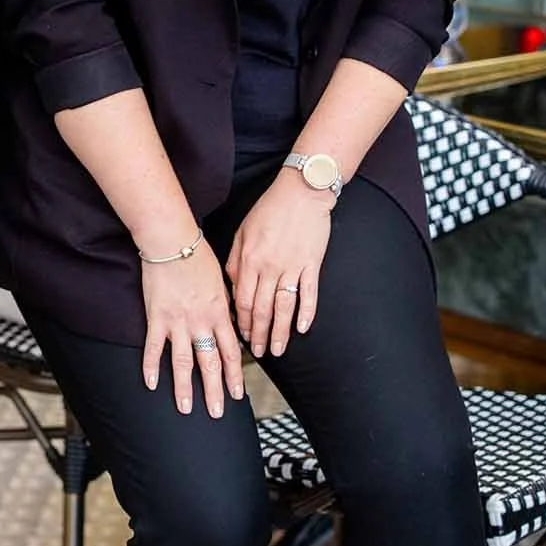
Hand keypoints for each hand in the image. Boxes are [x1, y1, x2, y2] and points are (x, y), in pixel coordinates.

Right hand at [140, 238, 244, 417]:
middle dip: (215, 390)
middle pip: (210, 363)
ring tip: (185, 408)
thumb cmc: (197, 255)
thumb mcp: (221, 281)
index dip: (235, 375)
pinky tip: (150, 384)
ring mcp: (178, 322)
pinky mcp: (156, 317)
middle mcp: (201, 322)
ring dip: (185, 388)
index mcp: (220, 313)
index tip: (238, 394)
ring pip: (183, 362)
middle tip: (217, 412)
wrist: (172, 241)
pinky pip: (154, 347)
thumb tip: (233, 323)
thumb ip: (226, 305)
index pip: (231, 352)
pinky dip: (151, 367)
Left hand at [226, 171, 332, 358]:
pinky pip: (309, 293)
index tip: (242, 337)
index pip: (243, 300)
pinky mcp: (312, 264)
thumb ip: (235, 261)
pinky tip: (303, 328)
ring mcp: (292, 267)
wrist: (301, 192)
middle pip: (262, 309)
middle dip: (258, 334)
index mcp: (250, 260)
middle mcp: (269, 267)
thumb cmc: (269, 209)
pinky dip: (306, 312)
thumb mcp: (243, 232)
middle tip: (258, 353)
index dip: (241, 322)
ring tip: (277, 350)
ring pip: (283, 307)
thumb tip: (233, 288)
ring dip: (280, 332)